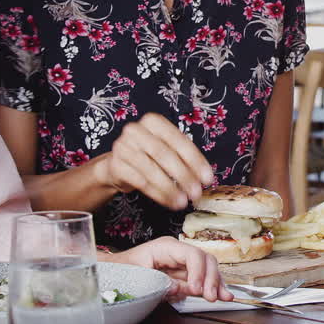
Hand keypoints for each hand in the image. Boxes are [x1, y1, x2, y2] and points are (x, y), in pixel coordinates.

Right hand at [97, 113, 215, 209]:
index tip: (207, 178)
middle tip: (196, 192)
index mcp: (153, 121)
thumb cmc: (147, 155)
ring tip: (183, 201)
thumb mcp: (166, 148)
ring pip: (151, 170)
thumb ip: (183, 157)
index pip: (178, 140)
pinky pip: (140, 182)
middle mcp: (136, 130)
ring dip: (170, 189)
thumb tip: (204, 177)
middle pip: (165, 155)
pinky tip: (169, 201)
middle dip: (184, 176)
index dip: (195, 160)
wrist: (117, 165)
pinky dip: (158, 194)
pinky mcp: (116, 165)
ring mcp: (123, 147)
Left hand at [107, 236, 232, 302]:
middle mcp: (178, 252)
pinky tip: (222, 295)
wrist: (115, 272)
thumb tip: (180, 288)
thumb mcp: (137, 276)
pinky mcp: (184, 275)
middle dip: (211, 278)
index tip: (196, 289)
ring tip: (224, 297)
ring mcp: (183, 263)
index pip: (192, 254)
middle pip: (205, 259)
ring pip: (208, 268)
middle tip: (211, 296)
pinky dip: (212, 287)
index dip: (198, 271)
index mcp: (166, 247)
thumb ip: (159, 282)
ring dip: (217, 283)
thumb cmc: (123, 270)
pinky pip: (202, 279)